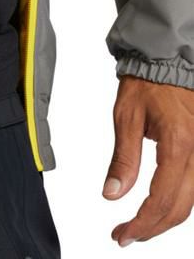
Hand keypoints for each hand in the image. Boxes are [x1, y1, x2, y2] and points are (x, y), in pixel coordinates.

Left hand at [103, 74, 193, 246]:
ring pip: (192, 202)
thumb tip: (112, 194)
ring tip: (138, 226)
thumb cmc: (145, 85)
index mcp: (179, 145)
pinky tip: (159, 208)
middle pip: (181, 208)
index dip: (142, 222)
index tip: (122, 234)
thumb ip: (123, 159)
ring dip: (166, 220)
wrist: (164, 64)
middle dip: (152, 228)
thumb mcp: (125, 118)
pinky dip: (178, 203)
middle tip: (125, 235)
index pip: (163, 198)